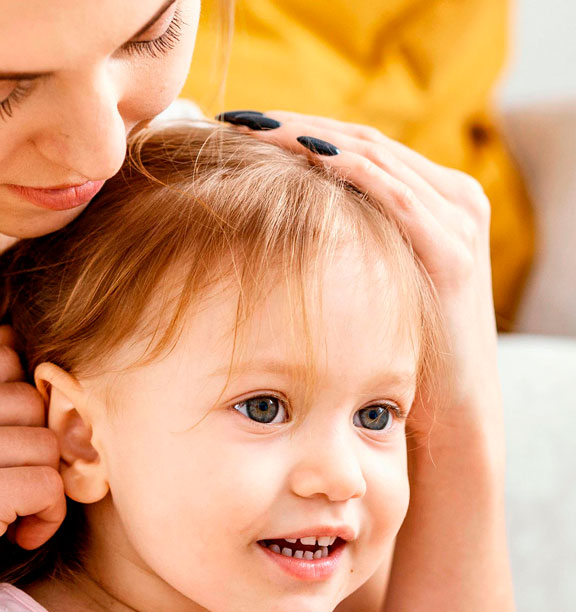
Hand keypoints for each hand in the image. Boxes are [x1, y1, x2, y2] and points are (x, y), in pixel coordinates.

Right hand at [0, 326, 65, 611]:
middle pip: (30, 400)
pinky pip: (51, 485)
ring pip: (47, 443)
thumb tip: (10, 333)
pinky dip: (47, 517)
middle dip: (30, 448)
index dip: (14, 408)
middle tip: (0, 485)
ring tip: (4, 512)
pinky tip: (13, 534)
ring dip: (41, 486)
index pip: (4, 360)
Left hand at [220, 110, 501, 456]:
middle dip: (294, 126)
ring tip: (253, 129)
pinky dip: (348, 169)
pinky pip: (394, 194)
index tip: (240, 123)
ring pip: (373, 157)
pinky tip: (303, 155)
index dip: (297, 128)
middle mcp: (450, 198)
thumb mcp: (366, 280)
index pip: (356, 144)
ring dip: (309, 138)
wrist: (447, 412)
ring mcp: (456, 220)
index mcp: (431, 198)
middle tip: (236, 118)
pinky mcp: (452, 251)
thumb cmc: (393, 349)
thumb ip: (340, 241)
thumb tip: (270, 220)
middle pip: (361, 140)